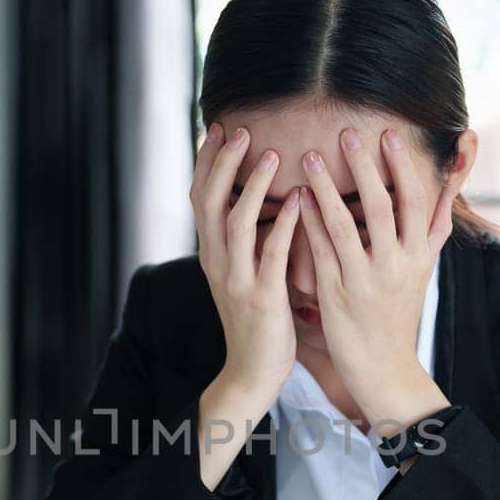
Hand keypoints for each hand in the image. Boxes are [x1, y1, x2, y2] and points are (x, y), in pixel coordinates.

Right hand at [190, 123, 301, 404]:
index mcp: (211, 253)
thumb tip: (262, 199)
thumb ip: (249, 239)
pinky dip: (283, 223)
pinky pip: (270, 254)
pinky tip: (299, 200)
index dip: (207, 162)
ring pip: (235, 222)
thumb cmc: (258, 319)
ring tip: (271, 154)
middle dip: (222, 163)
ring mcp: (237, 279)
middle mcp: (217, 262)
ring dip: (253, 185)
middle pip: (209, 201)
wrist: (252, 371)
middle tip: (241, 130)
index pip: (200, 196)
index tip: (219, 128)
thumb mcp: (245, 273)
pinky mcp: (262, 297)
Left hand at [296, 126, 454, 433]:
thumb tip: (452, 180)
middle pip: (383, 208)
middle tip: (347, 132)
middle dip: (365, 168)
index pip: (414, 202)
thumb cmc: (400, 310)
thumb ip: (433, 224)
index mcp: (418, 255)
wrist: (385, 368)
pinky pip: (321, 254)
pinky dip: (309, 224)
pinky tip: (296, 199)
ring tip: (311, 157)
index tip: (388, 134)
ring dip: (326, 189)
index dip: (402, 168)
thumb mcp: (424, 268)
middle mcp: (396, 266)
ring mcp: (365, 282)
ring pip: (346, 227)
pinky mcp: (336, 297)